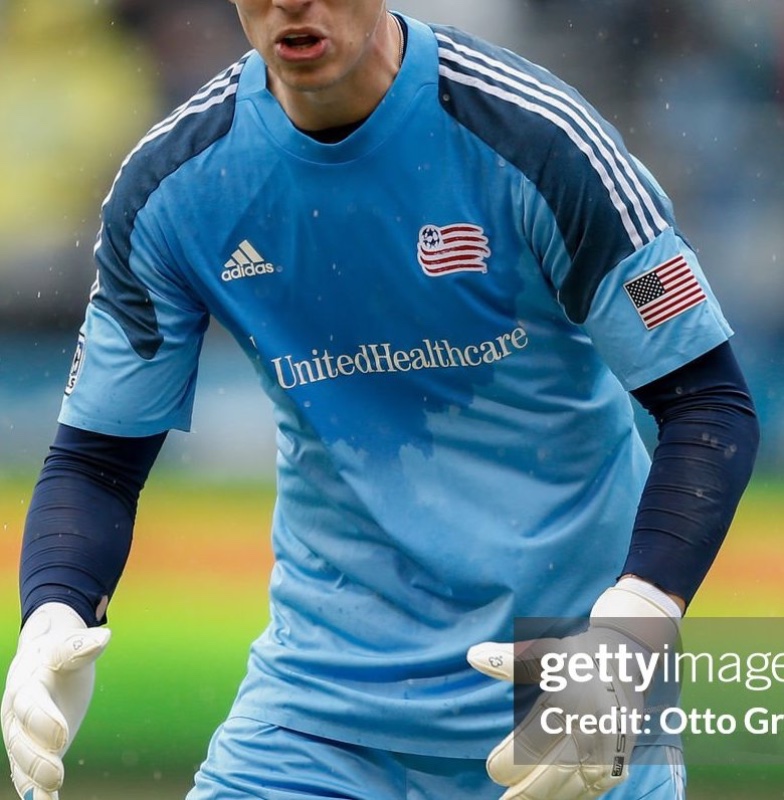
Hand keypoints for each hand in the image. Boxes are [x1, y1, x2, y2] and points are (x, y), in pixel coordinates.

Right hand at [2, 603, 110, 799]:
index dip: (43, 720)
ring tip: (47, 798)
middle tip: (57, 775)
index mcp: (26, 684)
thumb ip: (80, 646)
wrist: (43, 658)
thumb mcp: (68, 644)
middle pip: (20, 740)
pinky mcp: (31, 748)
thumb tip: (104, 638)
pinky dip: (35, 791)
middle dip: (35, 759)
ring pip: (20, 761)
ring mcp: (21, 733)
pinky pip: (27, 773)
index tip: (63, 735)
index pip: (29, 705)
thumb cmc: (59, 650)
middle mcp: (17, 712)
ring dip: (33, 780)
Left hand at [467, 579, 679, 799]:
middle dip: (526, 791)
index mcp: (566, 701)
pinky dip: (572, 797)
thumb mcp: (543, 653)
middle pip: (552, 772)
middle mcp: (588, 727)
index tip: (494, 770)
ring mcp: (608, 748)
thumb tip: (473, 656)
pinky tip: (553, 798)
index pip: (531, 743)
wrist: (628, 659)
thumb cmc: (576, 657)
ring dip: (547, 797)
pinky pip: (593, 788)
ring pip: (573, 786)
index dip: (509, 761)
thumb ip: (508, 661)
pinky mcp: (621, 760)